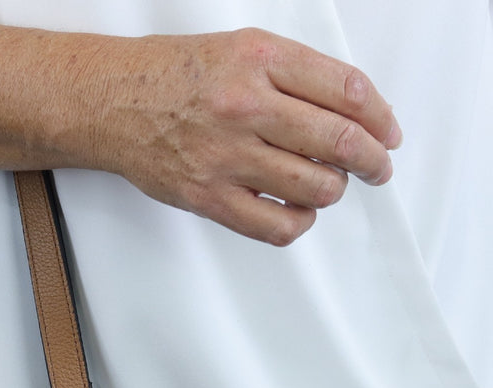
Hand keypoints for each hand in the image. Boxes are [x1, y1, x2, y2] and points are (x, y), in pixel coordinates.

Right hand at [81, 29, 400, 244]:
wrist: (114, 103)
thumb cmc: (174, 76)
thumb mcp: (241, 48)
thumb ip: (295, 73)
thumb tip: (350, 111)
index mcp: (261, 60)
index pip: (347, 91)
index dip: (380, 117)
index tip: (387, 133)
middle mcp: (245, 107)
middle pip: (338, 141)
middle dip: (371, 160)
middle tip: (377, 168)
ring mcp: (225, 156)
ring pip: (314, 187)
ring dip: (334, 190)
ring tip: (328, 185)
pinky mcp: (207, 195)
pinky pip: (273, 224)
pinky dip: (299, 223)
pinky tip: (299, 212)